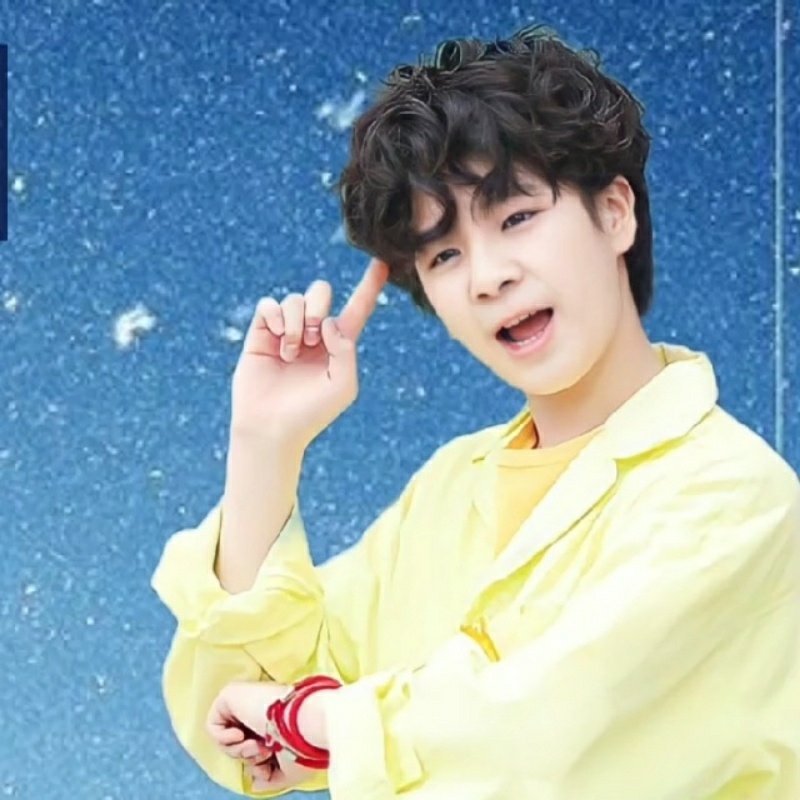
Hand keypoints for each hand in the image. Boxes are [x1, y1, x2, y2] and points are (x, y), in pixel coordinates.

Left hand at [206, 680, 319, 791]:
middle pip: (240, 743)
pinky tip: (241, 734)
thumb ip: (270, 777)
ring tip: (257, 744)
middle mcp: (259, 708)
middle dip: (249, 756)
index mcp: (275, 720)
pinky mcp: (230, 694)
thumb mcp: (290, 772)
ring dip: (239, 750)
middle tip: (265, 750)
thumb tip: (255, 779)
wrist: (302, 723)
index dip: (258, 762)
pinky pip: (213, 726)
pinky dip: (224, 739)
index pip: (255, 746)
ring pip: (226, 737)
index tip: (267, 765)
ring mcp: (245, 700)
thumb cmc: (302, 746)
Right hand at [230, 258, 389, 446]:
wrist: (272, 428)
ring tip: (290, 352)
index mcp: (338, 344)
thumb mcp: (344, 385)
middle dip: (318, 307)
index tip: (382, 262)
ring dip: (295, 323)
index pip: (357, 308)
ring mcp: (286, 331)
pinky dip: (275, 316)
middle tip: (313, 337)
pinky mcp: (261, 333)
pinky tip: (276, 338)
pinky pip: (269, 304)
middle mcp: (313, 333)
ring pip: (295, 299)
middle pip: (321, 291)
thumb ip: (347, 350)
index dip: (369, 285)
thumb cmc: (311, 413)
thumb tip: (328, 322)